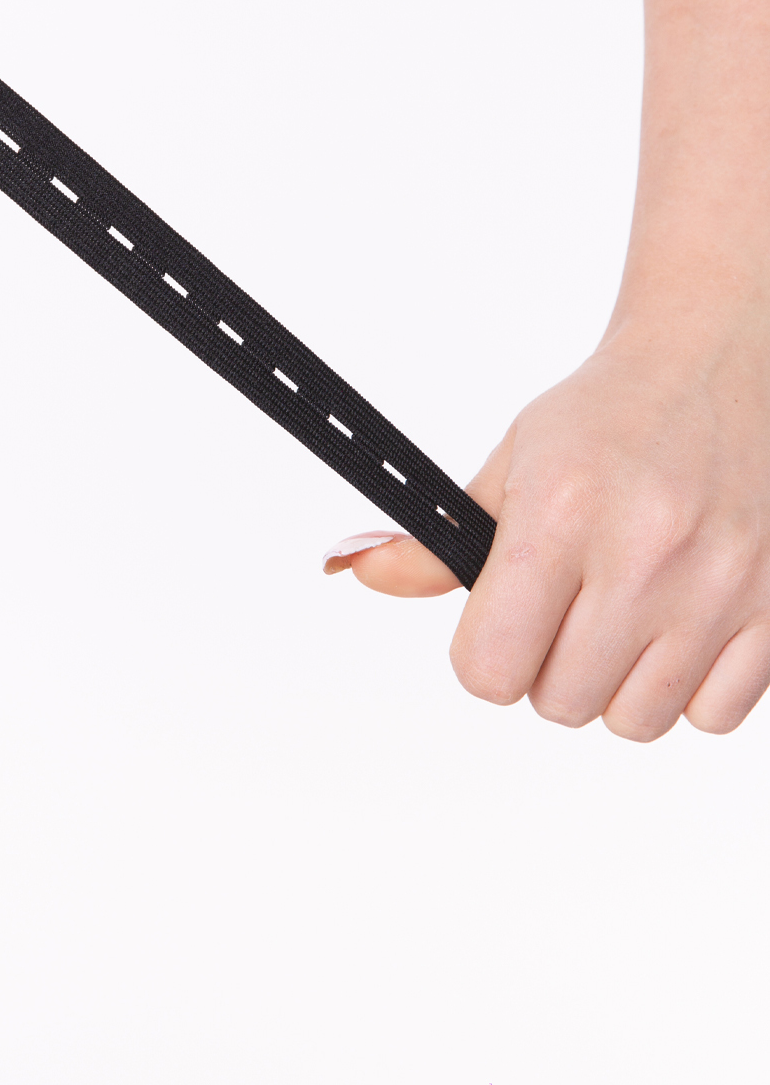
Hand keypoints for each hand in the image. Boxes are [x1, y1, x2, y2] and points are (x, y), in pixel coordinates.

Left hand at [327, 314, 769, 739]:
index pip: (491, 669)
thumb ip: (441, 541)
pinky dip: (691, 689)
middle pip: (560, 703)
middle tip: (567, 608)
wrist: (723, 363)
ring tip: (623, 616)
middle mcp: (645, 556)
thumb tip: (360, 570)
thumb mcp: (514, 461)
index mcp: (563, 515)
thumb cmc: (615, 414)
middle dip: (548, 666)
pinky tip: (680, 626)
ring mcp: (720, 588)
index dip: (484, 655)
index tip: (500, 623)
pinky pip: (714, 717)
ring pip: (637, 721)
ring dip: (618, 684)